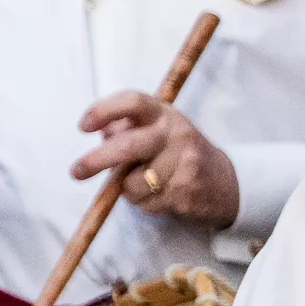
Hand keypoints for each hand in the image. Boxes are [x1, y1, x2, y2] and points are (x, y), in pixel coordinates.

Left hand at [72, 91, 239, 231]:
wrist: (228, 182)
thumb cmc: (178, 151)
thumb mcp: (157, 128)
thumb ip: (126, 126)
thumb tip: (100, 131)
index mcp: (164, 114)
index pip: (133, 102)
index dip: (103, 111)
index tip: (84, 127)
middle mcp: (176, 135)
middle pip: (127, 146)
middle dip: (96, 161)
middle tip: (76, 171)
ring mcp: (184, 165)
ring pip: (131, 182)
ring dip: (125, 188)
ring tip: (142, 182)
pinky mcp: (185, 193)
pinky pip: (145, 202)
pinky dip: (142, 202)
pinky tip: (158, 194)